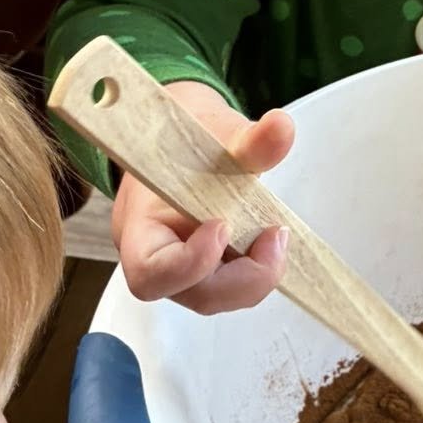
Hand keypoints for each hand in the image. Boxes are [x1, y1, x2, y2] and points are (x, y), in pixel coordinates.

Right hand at [110, 78, 295, 312]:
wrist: (178, 140)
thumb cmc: (184, 140)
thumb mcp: (217, 133)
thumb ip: (250, 139)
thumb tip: (283, 126)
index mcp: (139, 228)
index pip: (149, 273)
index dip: (189, 264)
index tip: (223, 225)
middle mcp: (157, 258)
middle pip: (194, 295)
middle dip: (243, 277)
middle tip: (274, 236)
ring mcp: (183, 270)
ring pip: (218, 295)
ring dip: (255, 273)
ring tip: (275, 233)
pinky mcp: (208, 271)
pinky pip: (231, 286)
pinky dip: (257, 268)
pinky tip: (270, 239)